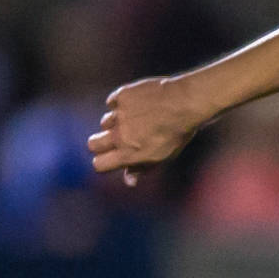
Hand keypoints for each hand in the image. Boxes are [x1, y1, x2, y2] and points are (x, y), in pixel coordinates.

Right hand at [88, 77, 211, 186]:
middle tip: (115, 139)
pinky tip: (137, 103)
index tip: (111, 157)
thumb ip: (143, 168)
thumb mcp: (164, 156)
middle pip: (92, 144)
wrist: (186, 103)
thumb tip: (129, 181)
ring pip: (104, 122)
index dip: (103, 162)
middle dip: (100, 143)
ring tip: (136, 118)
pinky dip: (121, 104)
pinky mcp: (121, 96)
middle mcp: (120, 135)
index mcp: (129, 154)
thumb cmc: (178, 133)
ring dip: (115, 122)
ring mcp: (119, 115)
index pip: (99, 164)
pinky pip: (112, 102)